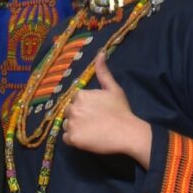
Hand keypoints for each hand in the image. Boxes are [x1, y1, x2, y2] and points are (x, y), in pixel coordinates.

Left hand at [63, 52, 151, 167]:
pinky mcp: (73, 139)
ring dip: (75, 128)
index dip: (84, 106)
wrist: (126, 132)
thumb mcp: (113, 88)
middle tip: (93, 121)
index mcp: (81, 95)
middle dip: (77, 116)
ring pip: (66, 125)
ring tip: (91, 130)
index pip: (75, 99)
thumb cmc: (121, 110)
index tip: (95, 111)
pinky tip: (87, 138)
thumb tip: (100, 53)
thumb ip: (103, 71)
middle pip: (68, 112)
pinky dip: (74, 139)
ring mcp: (71, 124)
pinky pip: (67, 138)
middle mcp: (73, 108)